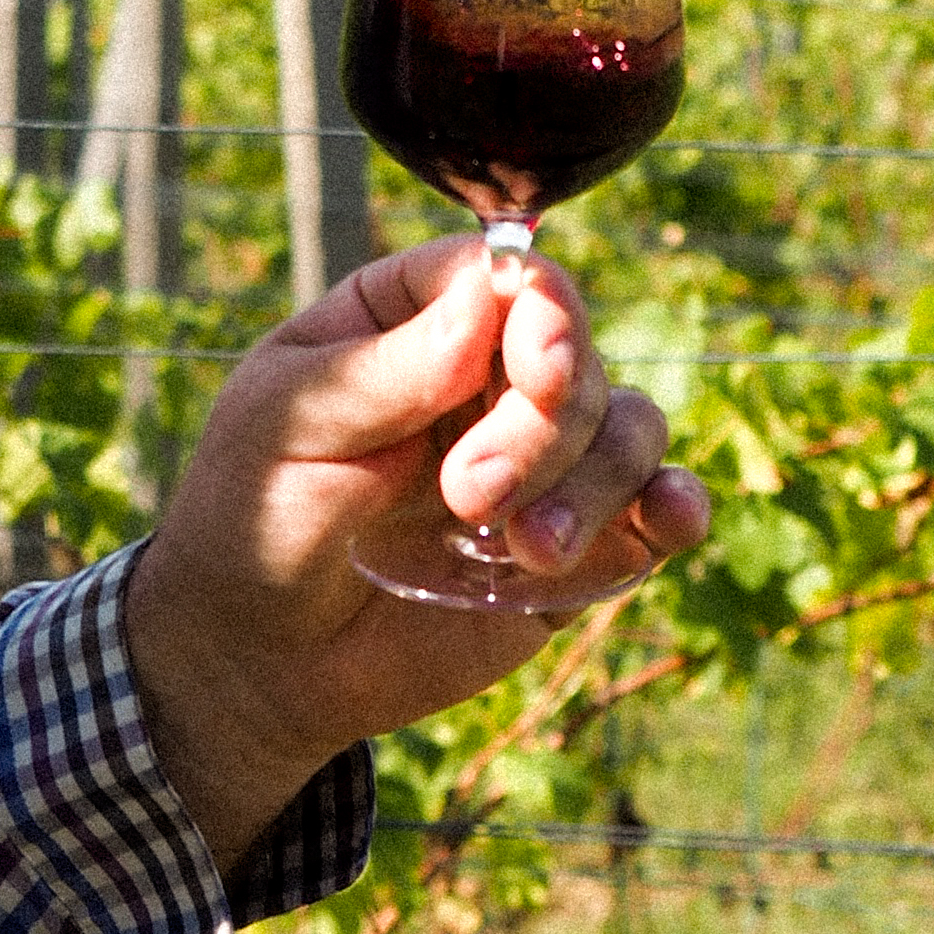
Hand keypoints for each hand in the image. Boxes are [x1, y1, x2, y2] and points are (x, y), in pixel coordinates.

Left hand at [121, 237, 710, 877]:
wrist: (261, 656)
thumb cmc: (257, 516)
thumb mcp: (294, 429)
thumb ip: (393, 368)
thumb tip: (495, 286)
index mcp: (408, 318)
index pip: (503, 277)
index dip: (541, 311)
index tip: (538, 367)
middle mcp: (486, 375)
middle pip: (575, 359)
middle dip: (540, 429)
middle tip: (469, 495)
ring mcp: (538, 461)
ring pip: (629, 430)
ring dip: (592, 486)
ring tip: (521, 551)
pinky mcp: (576, 544)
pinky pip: (655, 507)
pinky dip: (675, 505)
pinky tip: (668, 517)